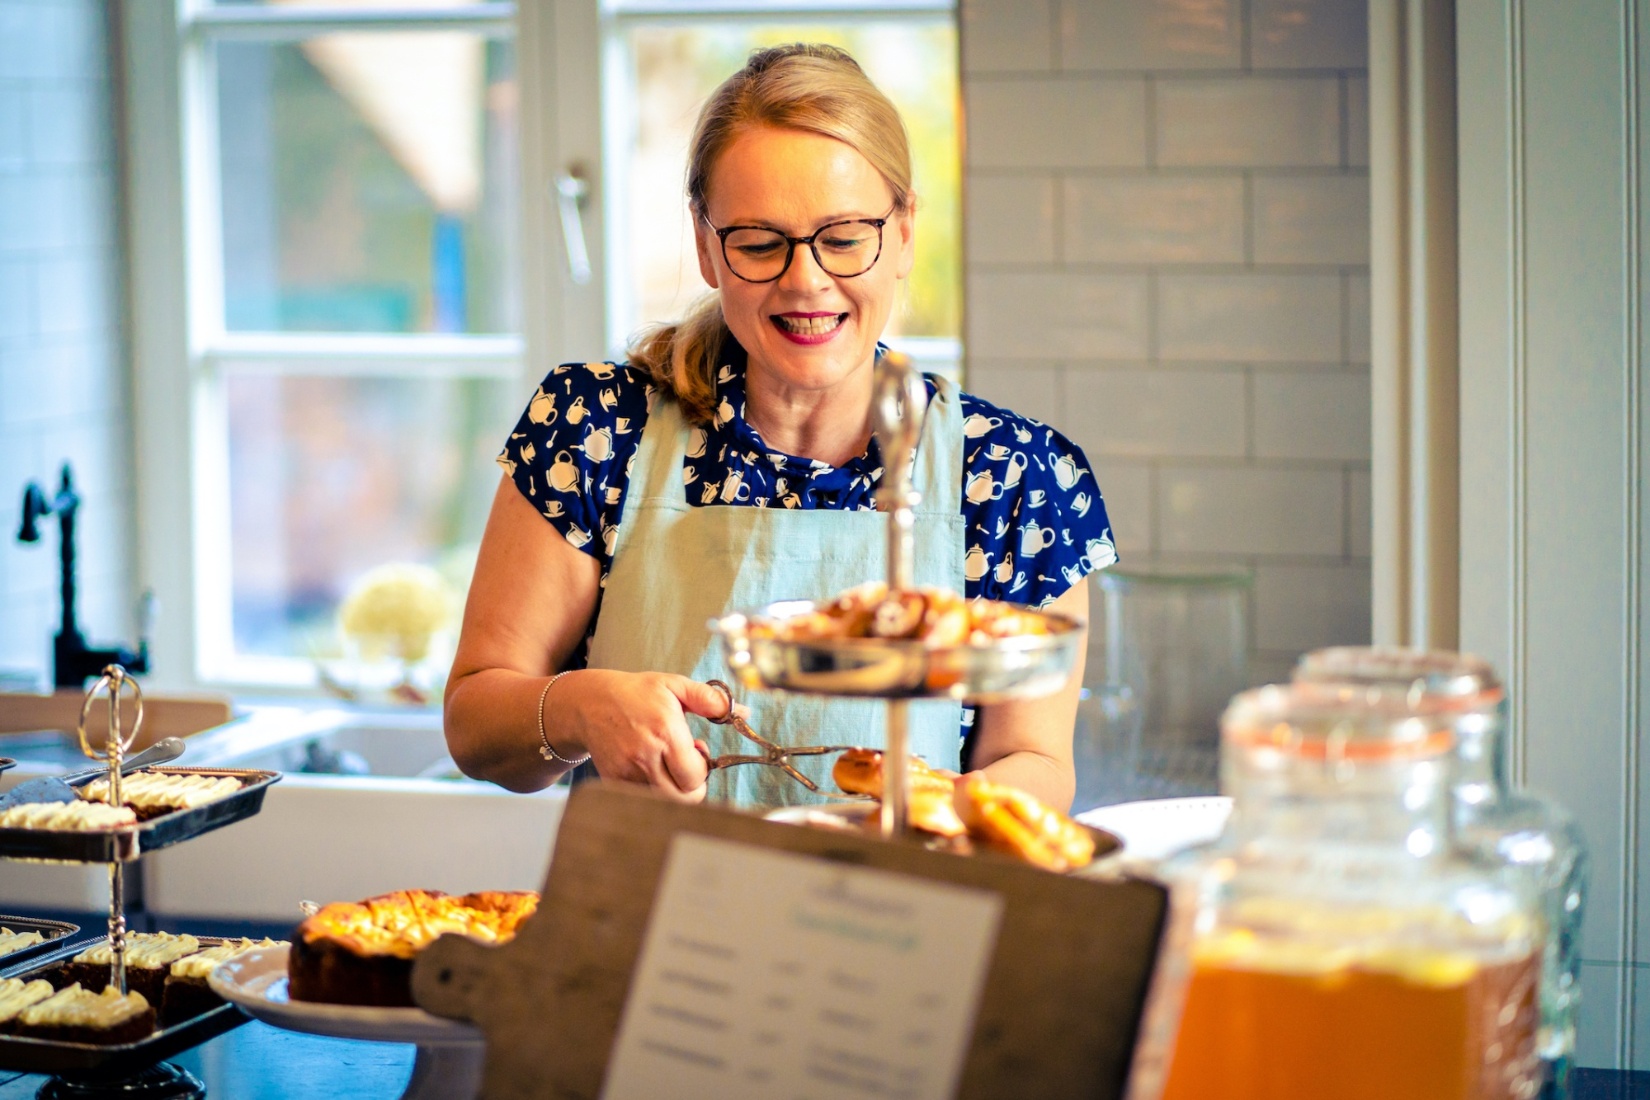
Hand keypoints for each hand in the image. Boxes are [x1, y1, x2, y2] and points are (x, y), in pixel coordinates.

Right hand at [550, 670, 719, 801]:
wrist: (589, 702)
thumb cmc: (637, 693)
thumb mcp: (675, 686)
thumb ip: (711, 699)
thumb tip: (743, 713)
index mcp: (665, 730)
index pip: (695, 776)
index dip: (703, 771)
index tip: (698, 755)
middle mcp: (645, 754)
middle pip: (682, 798)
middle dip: (692, 788)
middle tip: (688, 768)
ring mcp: (627, 770)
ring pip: (662, 802)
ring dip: (672, 790)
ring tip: (669, 768)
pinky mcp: (613, 780)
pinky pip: (641, 799)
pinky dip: (651, 792)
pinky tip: (651, 771)